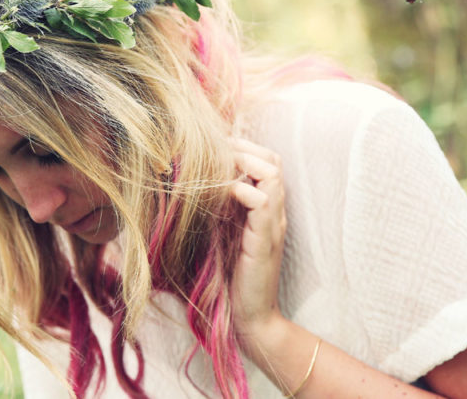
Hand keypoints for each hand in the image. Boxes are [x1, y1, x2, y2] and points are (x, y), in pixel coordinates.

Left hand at [229, 138, 287, 339]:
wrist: (250, 317)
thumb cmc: (231, 280)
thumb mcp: (222, 236)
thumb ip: (218, 211)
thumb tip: (192, 187)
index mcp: (265, 210)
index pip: (266, 162)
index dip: (242, 148)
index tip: (212, 148)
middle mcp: (274, 213)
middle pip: (273, 160)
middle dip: (243, 148)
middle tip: (213, 151)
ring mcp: (273, 225)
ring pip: (272, 173)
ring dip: (243, 163)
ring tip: (218, 168)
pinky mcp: (265, 240)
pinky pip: (263, 201)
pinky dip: (241, 190)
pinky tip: (221, 194)